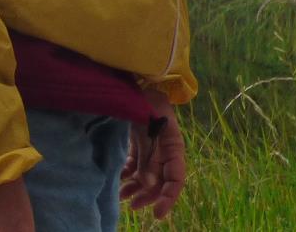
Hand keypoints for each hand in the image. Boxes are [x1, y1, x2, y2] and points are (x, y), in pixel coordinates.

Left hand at [121, 96, 185, 219]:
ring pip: (146, 175)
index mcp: (174, 147)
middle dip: (148, 196)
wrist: (140, 81)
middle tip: (132, 206)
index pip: (176, 179)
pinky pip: (135, 164)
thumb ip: (150, 154)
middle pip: (159, 181)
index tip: (158, 213)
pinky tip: (119, 181)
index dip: (168, 198)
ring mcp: (152, 147)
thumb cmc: (148, 99)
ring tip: (121, 196)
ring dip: (136, 187)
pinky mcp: (139, 142)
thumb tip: (148, 183)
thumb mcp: (151, 126)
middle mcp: (165, 151)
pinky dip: (128, 174)